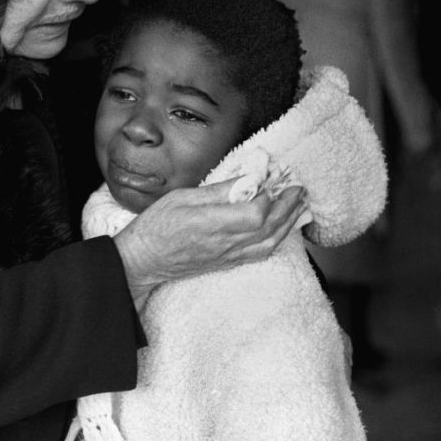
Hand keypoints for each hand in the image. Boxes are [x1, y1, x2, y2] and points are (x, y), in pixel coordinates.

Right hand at [113, 182, 306, 302]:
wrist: (143, 260)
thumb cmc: (156, 227)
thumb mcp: (181, 197)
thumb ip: (217, 190)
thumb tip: (246, 179)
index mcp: (211, 224)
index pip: (255, 213)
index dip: (270, 195)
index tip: (274, 178)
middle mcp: (224, 244)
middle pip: (269, 227)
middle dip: (288, 206)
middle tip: (298, 187)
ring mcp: (228, 256)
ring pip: (270, 243)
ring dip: (289, 223)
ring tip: (298, 205)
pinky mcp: (228, 263)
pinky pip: (261, 253)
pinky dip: (278, 238)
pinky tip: (283, 228)